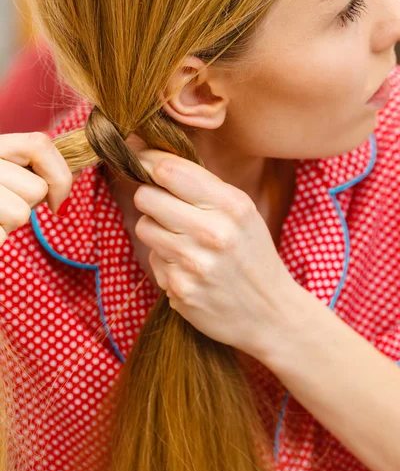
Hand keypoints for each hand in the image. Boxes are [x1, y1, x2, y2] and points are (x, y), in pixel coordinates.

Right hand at [0, 132, 80, 246]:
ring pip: (20, 214)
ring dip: (8, 225)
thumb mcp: (6, 171)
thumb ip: (35, 166)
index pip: (40, 144)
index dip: (60, 175)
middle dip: (28, 206)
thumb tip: (81, 167)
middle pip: (35, 188)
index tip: (57, 202)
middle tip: (2, 207)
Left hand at [133, 149, 295, 359]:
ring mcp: (194, 264)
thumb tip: (154, 161)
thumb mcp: (242, 212)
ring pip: (144, 227)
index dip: (146, 160)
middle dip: (150, 197)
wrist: (271, 312)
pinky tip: (189, 269)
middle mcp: (212, 232)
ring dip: (156, 230)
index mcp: (231, 205)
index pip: (170, 171)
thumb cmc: (252, 253)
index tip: (138, 157)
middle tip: (165, 206)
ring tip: (182, 240)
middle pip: (146, 197)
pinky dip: (166, 261)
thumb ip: (203, 186)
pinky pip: (153, 260)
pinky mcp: (180, 289)